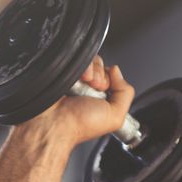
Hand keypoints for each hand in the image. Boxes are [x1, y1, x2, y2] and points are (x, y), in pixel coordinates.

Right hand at [16, 56, 134, 149]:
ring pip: (91, 61)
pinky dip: (80, 65)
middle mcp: (88, 88)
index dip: (112, 81)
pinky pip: (77, 57)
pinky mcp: (64, 71)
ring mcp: (76, 79)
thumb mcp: (115, 116)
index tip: (105, 91)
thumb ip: (126, 94)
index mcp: (101, 99)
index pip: (113, 77)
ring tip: (84, 83)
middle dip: (101, 76)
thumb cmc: (80, 124)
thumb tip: (117, 71)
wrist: (55, 122)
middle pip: (102, 66)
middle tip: (94, 89)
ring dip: (91, 71)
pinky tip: (76, 78)